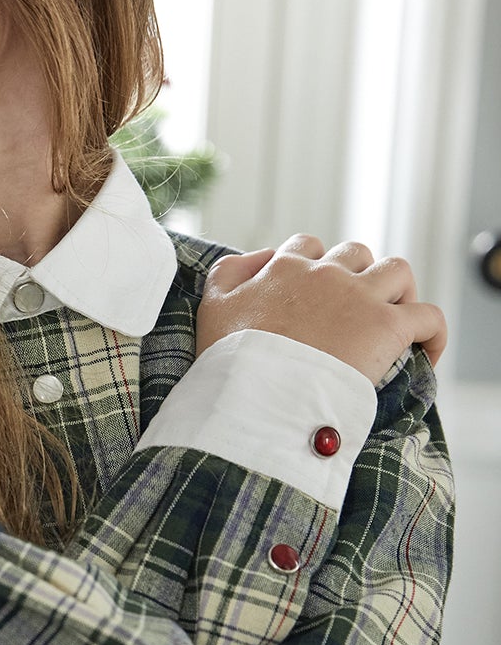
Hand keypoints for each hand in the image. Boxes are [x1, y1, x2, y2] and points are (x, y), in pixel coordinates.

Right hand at [197, 234, 447, 380]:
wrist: (258, 397)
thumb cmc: (230, 361)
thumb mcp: (212, 306)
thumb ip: (229, 272)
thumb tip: (261, 256)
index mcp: (285, 268)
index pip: (308, 247)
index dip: (314, 267)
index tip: (313, 296)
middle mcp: (326, 274)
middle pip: (355, 254)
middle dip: (358, 275)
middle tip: (352, 312)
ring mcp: (360, 298)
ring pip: (398, 272)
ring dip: (399, 291)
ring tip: (394, 320)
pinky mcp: (388, 327)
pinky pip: (429, 317)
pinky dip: (433, 332)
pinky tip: (426, 352)